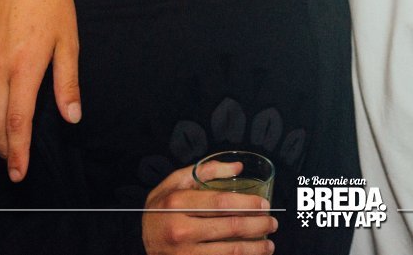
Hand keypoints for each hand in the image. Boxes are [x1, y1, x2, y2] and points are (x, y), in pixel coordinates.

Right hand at [0, 0, 81, 180]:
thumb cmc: (55, 4)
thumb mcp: (69, 43)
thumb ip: (68, 84)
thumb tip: (72, 118)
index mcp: (24, 67)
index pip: (16, 122)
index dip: (17, 152)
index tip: (19, 173)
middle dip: (2, 149)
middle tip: (13, 167)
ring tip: (0, 147)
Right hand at [143, 164, 276, 253]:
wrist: (140, 239)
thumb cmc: (161, 208)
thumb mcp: (175, 182)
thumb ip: (205, 170)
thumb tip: (237, 166)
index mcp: (177, 203)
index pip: (221, 203)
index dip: (248, 204)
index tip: (264, 204)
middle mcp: (179, 230)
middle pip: (230, 227)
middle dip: (258, 225)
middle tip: (272, 222)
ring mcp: (183, 254)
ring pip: (230, 252)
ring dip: (255, 249)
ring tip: (269, 244)